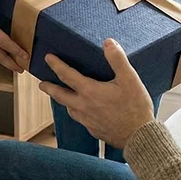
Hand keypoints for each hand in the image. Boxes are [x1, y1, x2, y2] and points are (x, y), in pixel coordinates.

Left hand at [39, 39, 154, 149]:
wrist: (138, 137)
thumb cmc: (135, 107)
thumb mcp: (129, 79)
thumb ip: (117, 59)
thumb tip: (107, 42)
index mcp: (90, 92)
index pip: (67, 75)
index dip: (56, 65)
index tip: (48, 58)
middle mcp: (84, 107)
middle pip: (60, 96)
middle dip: (49, 88)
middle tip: (42, 84)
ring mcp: (87, 120)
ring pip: (69, 109)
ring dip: (63, 101)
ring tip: (63, 97)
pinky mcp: (94, 130)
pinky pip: (80, 119)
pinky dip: (77, 112)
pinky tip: (83, 112)